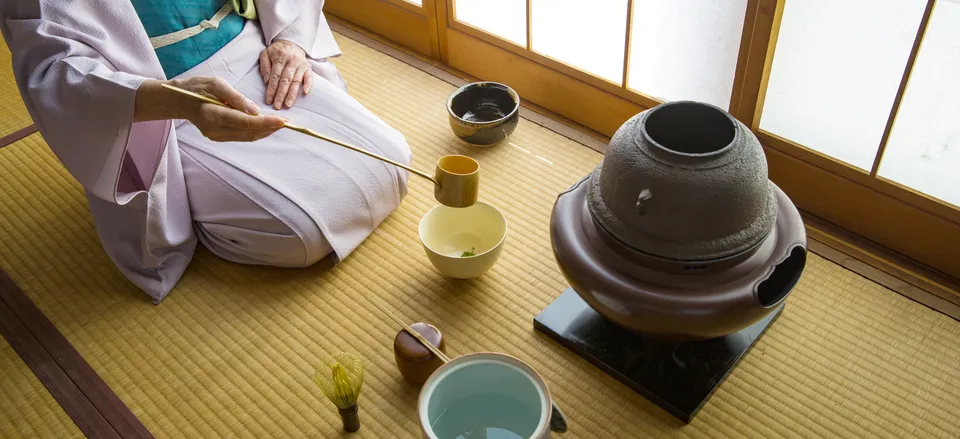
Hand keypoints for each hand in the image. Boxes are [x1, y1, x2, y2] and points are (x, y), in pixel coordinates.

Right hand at [167, 77, 285, 141]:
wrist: (178, 100)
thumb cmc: (196, 88)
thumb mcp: (215, 84)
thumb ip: (236, 97)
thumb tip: (255, 111)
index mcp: (212, 115)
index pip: (245, 122)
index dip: (266, 123)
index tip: (283, 121)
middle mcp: (214, 130)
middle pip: (249, 132)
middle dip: (270, 128)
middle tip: (287, 122)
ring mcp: (216, 136)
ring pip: (247, 137)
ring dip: (265, 131)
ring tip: (280, 123)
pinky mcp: (218, 137)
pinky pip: (241, 136)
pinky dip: (255, 131)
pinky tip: (265, 125)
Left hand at [259, 39, 312, 109]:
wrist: (291, 41)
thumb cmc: (276, 51)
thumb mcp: (265, 53)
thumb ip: (264, 66)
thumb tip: (267, 81)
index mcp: (279, 57)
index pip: (275, 76)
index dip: (272, 89)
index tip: (269, 100)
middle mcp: (291, 61)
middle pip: (286, 80)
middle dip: (281, 94)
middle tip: (278, 106)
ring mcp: (301, 64)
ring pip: (296, 81)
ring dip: (292, 94)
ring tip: (288, 104)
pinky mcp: (308, 67)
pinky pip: (309, 77)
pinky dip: (308, 84)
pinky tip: (305, 93)